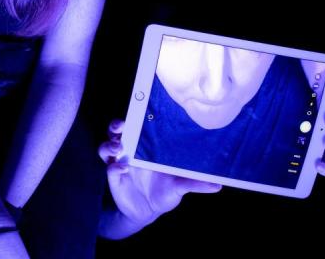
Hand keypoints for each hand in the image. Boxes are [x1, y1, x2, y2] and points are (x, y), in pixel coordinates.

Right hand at [99, 119, 220, 229]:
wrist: (148, 212)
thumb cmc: (163, 192)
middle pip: (115, 132)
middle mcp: (128, 152)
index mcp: (143, 147)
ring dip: (109, 146)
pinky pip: (110, 170)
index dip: (131, 118)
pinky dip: (114, 168)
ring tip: (119, 149)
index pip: (134, 127)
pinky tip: (122, 169)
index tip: (134, 113)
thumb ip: (194, 183)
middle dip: (115, 126)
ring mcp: (119, 164)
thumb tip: (218, 185)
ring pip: (106, 148)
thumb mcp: (179, 186)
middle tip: (120, 127)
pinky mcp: (114, 179)